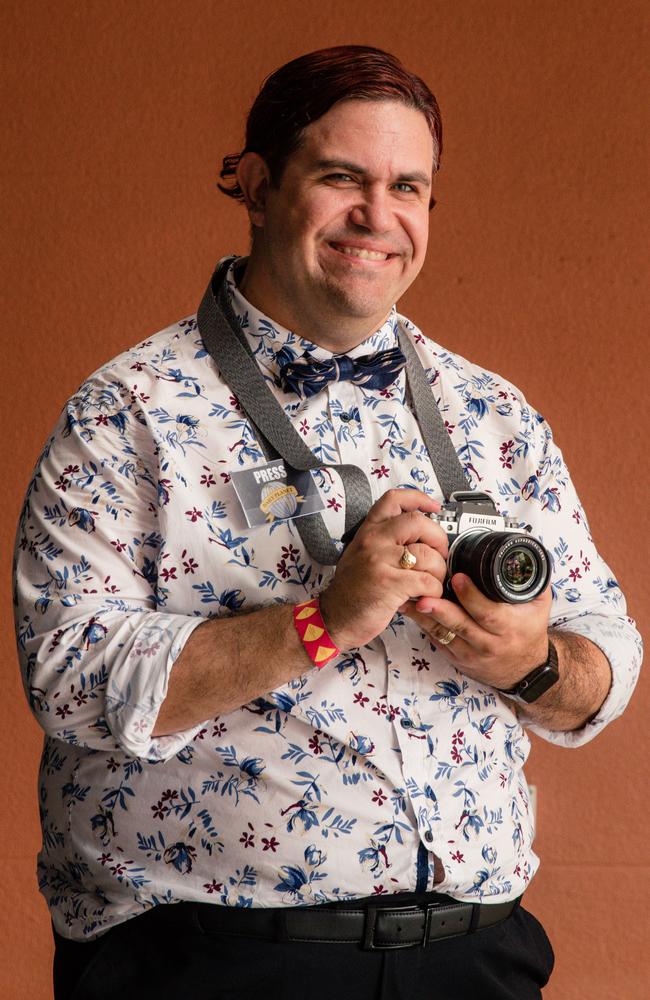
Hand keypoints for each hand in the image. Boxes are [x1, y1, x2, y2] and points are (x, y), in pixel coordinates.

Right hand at [320, 489, 447, 649]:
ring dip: (438, 571)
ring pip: (428, 554)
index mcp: (368, 531)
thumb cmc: (352, 590)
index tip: (434, 507)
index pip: (394, 500)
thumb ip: (386, 540)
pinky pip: (427, 581)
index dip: (419, 499)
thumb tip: (421, 534)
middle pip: (418, 522)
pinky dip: (433, 590)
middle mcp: (373, 541)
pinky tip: (425, 596)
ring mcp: (379, 561)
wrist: (334, 618)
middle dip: (439, 539)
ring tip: (431, 582)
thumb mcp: (362, 554)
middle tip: (439, 555)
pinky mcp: (389, 584)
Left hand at [399, 572, 551, 689]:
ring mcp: (471, 653)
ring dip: (424, 617)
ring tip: (408, 600)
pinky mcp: (457, 659)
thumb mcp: (538, 605)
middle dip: (440, 609)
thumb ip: (531, 580)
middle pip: (460, 625)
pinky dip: (424, 626)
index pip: (487, 612)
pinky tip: (411, 612)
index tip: (457, 578)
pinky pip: (437, 641)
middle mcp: (489, 643)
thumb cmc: (529, 632)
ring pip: (443, 634)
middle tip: (423, 593)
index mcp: (508, 627)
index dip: (471, 596)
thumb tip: (522, 554)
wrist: (525, 670)